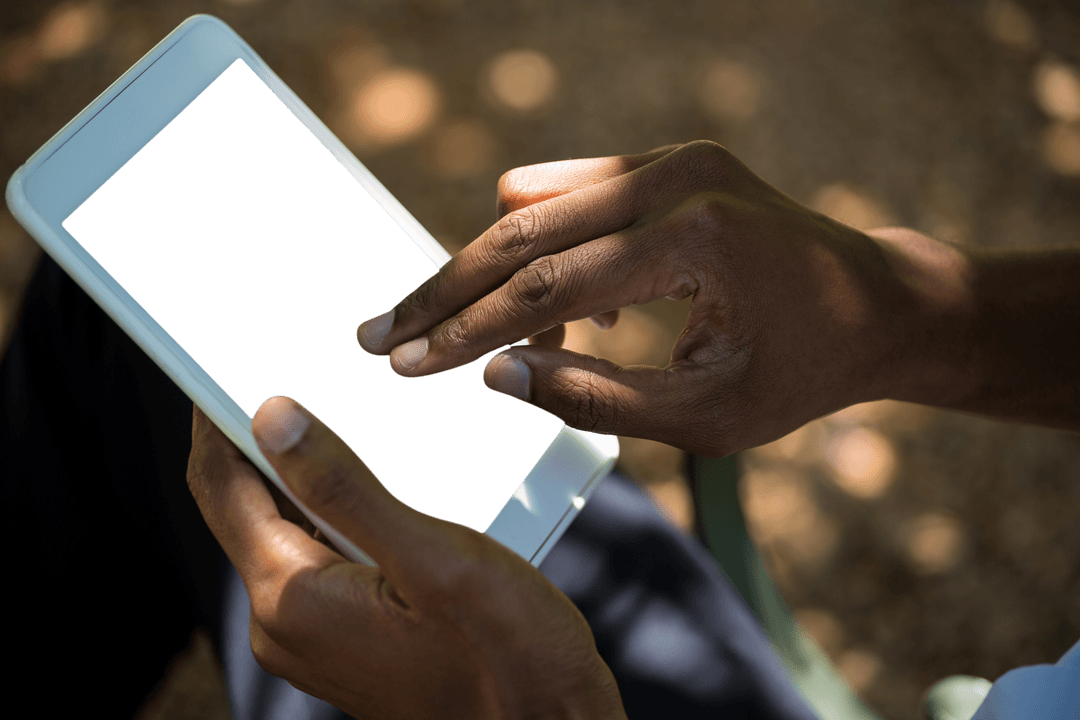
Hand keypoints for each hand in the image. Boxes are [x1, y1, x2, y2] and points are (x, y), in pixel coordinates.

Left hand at [186, 397, 626, 719]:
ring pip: (286, 528)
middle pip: (247, 506)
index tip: (220, 363)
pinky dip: (333, 509)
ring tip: (337, 411)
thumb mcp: (432, 556)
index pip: (221, 487)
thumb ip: (345, 487)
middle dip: (260, 439)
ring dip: (303, 472)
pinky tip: (375, 477)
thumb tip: (271, 419)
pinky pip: (319, 555)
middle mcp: (287, 621)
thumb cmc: (507, 654)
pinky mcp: (348, 637)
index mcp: (291, 597)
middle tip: (290, 371)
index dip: (214, 420)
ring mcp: (316, 634)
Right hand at [356, 141, 945, 455]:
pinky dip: (543, 249)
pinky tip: (571, 314)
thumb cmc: (804, 371)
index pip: (545, 284)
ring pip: (530, 196)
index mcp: (694, 239)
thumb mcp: (706, 418)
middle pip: (517, 222)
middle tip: (382, 333)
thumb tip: (494, 375)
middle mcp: (676, 175)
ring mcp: (671, 158)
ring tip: (510, 342)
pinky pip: (568, 196)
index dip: (465, 330)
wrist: (878, 305)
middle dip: (446, 288)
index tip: (403, 362)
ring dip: (498, 270)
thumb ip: (594, 400)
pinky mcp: (665, 161)